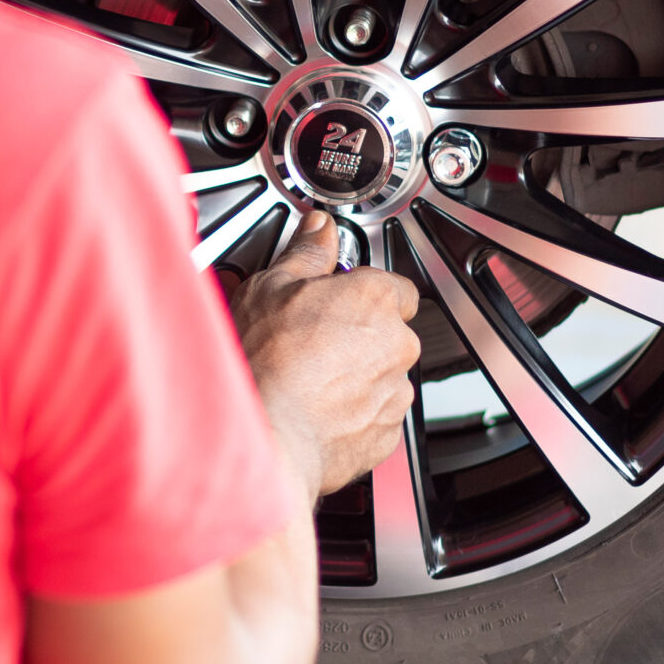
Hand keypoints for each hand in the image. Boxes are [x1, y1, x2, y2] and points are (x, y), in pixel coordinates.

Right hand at [230, 212, 421, 500]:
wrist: (266, 434)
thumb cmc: (266, 363)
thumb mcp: (272, 287)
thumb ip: (307, 253)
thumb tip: (318, 229)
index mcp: (375, 299)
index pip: (394, 285)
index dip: (363, 292)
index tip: (338, 300)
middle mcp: (397, 344)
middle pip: (389, 331)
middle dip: (359, 335)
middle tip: (313, 341)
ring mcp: (395, 391)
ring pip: (383, 375)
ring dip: (357, 375)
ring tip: (309, 378)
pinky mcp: (386, 433)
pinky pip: (375, 415)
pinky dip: (353, 413)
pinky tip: (316, 408)